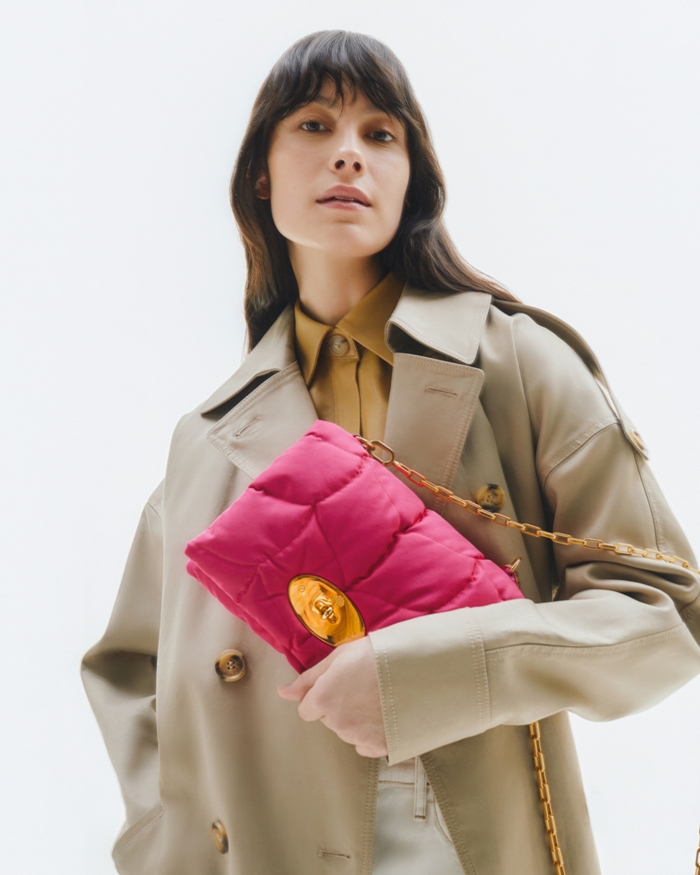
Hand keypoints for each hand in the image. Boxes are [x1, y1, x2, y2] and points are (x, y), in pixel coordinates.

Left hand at [277, 636, 387, 757]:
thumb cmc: (377, 655)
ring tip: (376, 696)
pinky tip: (383, 713)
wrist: (417, 668)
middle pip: (328, 720)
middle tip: (361, 685)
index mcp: (323, 698)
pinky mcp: (380, 747)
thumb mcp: (339, 657)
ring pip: (347, 731)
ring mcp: (359, 737)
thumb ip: (308, 679)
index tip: (339, 684)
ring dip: (355, 718)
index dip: (321, 694)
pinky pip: (365, 744)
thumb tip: (282, 692)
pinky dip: (371, 732)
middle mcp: (337, 722)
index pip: (306, 709)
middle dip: (339, 705)